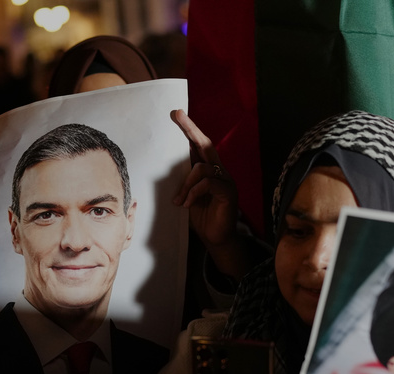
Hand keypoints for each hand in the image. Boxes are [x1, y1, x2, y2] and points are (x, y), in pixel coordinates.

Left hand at [170, 109, 250, 280]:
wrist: (216, 239)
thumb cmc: (202, 218)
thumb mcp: (188, 196)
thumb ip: (183, 181)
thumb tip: (166, 170)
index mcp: (209, 170)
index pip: (198, 145)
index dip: (188, 129)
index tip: (176, 114)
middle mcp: (219, 171)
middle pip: (205, 144)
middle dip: (190, 128)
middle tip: (177, 114)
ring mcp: (226, 181)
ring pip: (202, 168)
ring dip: (186, 184)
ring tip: (180, 201)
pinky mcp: (228, 193)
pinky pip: (208, 183)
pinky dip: (194, 192)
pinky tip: (188, 204)